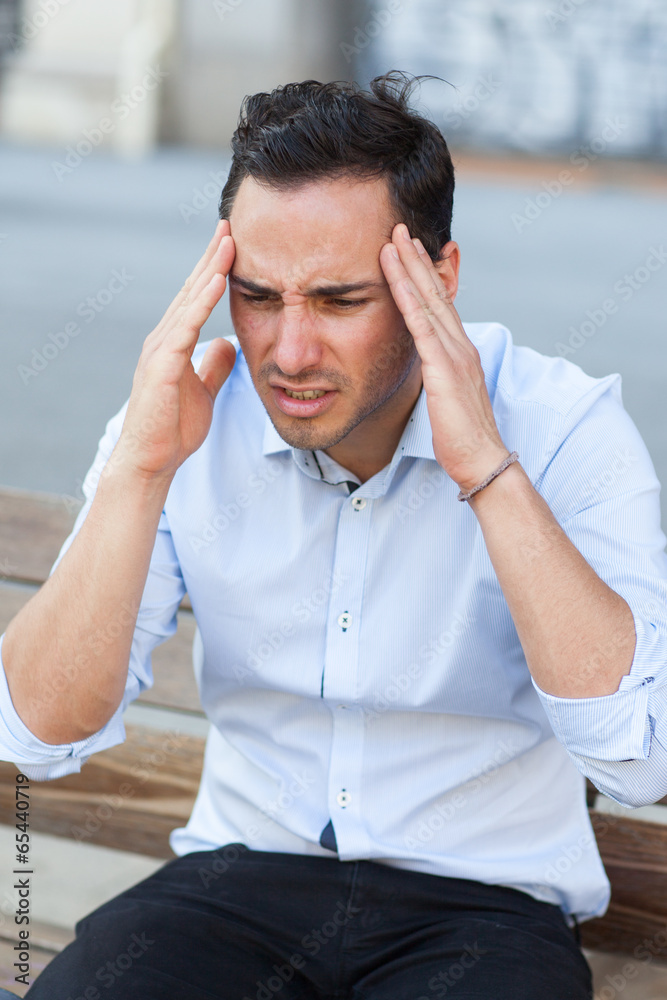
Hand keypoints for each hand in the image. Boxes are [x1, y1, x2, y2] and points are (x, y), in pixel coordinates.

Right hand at [110, 221, 236, 483]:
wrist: (152, 460)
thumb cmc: (173, 430)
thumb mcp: (204, 391)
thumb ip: (214, 365)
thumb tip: (228, 342)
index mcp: (174, 343)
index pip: (196, 299)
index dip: (214, 270)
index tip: (233, 243)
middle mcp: (164, 339)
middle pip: (191, 289)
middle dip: (211, 256)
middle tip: (230, 224)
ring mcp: (160, 349)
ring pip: (188, 300)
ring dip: (208, 268)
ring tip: (228, 240)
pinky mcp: (161, 364)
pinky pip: (185, 325)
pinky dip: (201, 301)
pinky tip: (217, 279)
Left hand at [380, 223, 508, 492]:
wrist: (481, 459)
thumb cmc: (462, 437)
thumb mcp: (448, 398)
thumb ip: (440, 377)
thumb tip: (429, 371)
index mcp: (460, 352)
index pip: (440, 305)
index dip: (424, 276)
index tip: (408, 251)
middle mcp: (460, 345)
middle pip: (435, 293)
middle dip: (416, 259)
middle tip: (399, 229)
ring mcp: (454, 354)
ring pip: (429, 301)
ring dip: (410, 268)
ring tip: (393, 240)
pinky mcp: (444, 368)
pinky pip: (422, 326)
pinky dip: (409, 298)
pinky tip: (396, 278)